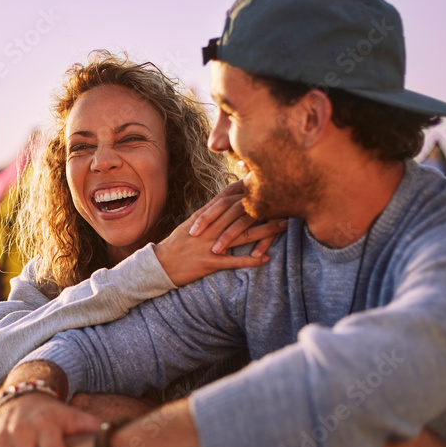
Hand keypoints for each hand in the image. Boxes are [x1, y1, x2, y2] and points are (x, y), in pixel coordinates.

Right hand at [154, 181, 287, 286]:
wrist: (159, 265)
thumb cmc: (177, 244)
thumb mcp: (191, 223)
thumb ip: (209, 212)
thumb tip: (226, 199)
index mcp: (204, 217)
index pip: (228, 198)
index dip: (248, 188)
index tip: (266, 180)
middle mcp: (208, 228)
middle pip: (240, 213)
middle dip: (264, 206)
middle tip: (286, 201)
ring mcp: (209, 245)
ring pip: (242, 234)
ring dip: (265, 230)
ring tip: (284, 226)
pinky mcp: (209, 263)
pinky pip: (234, 262)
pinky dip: (250, 260)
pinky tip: (265, 259)